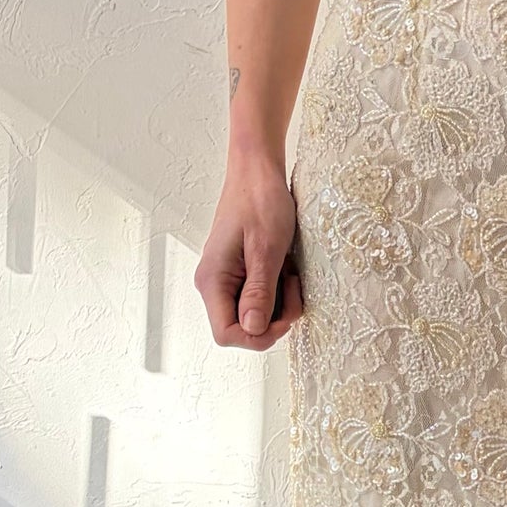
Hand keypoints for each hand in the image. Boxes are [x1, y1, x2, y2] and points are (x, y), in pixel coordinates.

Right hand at [195, 153, 300, 349]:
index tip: (285, 316)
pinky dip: (277, 292)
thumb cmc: (260, 200)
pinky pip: (258, 298)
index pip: (226, 334)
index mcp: (213, 280)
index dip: (258, 335)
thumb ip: (260, 292)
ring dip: (279, 305)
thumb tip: (254, 330)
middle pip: (241, 328)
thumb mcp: (266, 248)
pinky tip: (285, 271)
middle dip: (274, 319)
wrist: (256, 171)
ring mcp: (226, 279)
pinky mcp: (238, 273)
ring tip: (289, 274)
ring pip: (253, 315)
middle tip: (293, 289)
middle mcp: (214, 284)